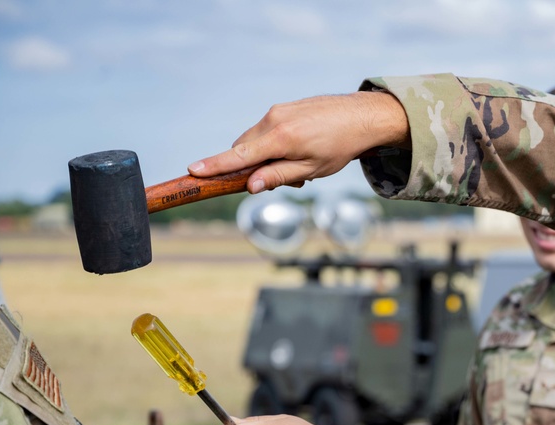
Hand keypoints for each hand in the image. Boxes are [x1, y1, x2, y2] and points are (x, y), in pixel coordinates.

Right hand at [188, 91, 409, 192]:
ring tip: (300, 164)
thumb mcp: (311, 170)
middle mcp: (273, 120)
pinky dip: (274, 145)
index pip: (238, 155)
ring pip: (255, 140)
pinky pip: (267, 131)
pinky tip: (300, 150)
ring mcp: (277, 111)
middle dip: (252, 168)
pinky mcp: (282, 108)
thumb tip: (250, 186)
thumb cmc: (339, 147)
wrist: (361, 117)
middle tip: (286, 180)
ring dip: (265, 157)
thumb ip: (278, 177)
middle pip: (243, 149)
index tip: (193, 171)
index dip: (215, 165)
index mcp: (280, 138)